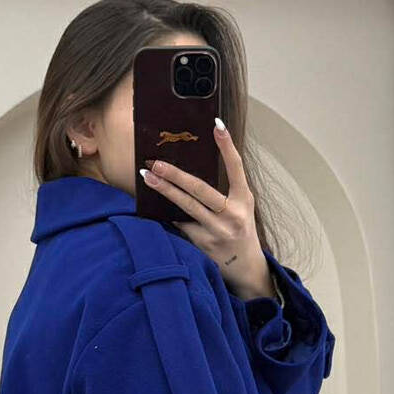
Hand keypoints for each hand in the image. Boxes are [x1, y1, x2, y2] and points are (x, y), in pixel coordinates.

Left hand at [140, 119, 270, 298]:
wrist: (246, 268)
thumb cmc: (240, 230)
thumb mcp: (241, 207)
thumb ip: (225, 190)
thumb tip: (192, 167)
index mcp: (244, 200)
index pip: (236, 168)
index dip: (227, 146)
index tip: (216, 125)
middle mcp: (233, 215)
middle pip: (201, 190)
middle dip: (176, 175)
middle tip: (156, 162)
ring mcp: (217, 232)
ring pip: (187, 208)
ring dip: (165, 191)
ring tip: (147, 177)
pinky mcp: (203, 245)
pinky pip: (181, 224)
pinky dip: (168, 213)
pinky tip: (153, 204)